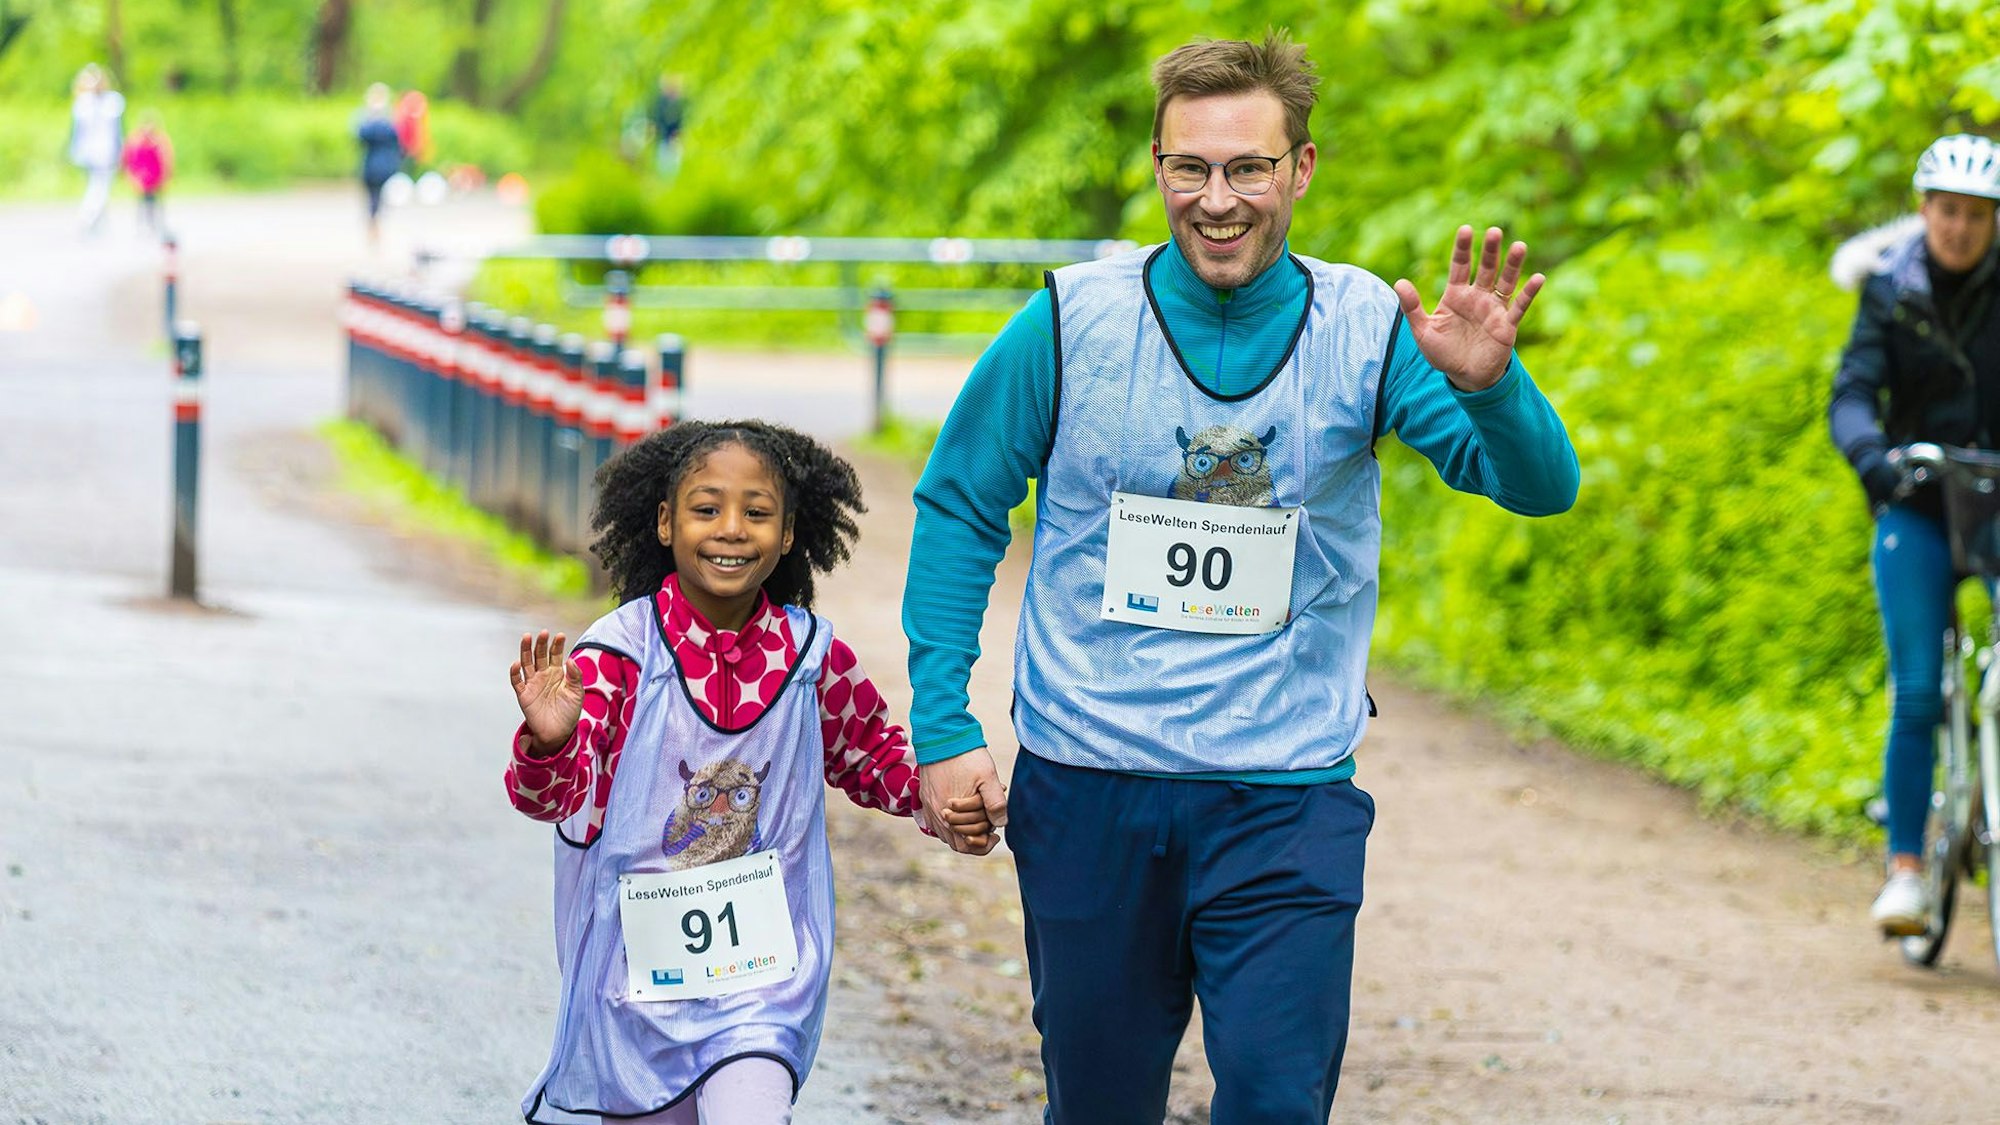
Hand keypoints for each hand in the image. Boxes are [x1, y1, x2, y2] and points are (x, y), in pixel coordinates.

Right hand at [511, 630, 583, 755]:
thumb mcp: (577, 693)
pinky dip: (515, 672)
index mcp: (557, 673)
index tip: (560, 635)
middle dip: (541, 644)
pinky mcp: (524, 695)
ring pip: (526, 663)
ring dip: (525, 651)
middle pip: (539, 655)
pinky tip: (516, 663)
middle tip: (543, 633)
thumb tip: (570, 659)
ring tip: (527, 637)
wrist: (559, 733)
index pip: (555, 655)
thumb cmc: (569, 712)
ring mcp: (533, 684)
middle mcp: (543, 675)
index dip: (556, 645)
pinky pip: (517, 682)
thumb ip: (575, 676)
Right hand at [917, 747, 1007, 855]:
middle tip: (989, 823)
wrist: (941, 734)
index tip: (995, 835)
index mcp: (952, 814)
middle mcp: (937, 815)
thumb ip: (996, 803)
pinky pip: (937, 823)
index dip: (984, 845)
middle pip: (958, 843)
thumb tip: (1001, 824)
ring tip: (979, 815)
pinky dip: (952, 823)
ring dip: (964, 830)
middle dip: (976, 837)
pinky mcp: (925, 799)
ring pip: (947, 834)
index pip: (968, 846)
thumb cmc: (966, 755)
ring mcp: (929, 808)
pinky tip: (964, 811)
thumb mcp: (988, 777)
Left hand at [1393, 225, 1544, 391]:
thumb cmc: (1442, 353)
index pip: (1460, 266)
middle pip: (1486, 268)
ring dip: (1512, 265)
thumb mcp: (1423, 331)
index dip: (1463, 248)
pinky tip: (1539, 278)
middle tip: (1495, 231)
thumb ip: (1412, 307)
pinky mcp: (1507, 325)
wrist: (1464, 377)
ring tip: (1519, 246)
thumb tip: (1399, 282)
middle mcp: (1477, 297)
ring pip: (1505, 282)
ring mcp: (1493, 309)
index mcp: (1455, 295)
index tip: (1465, 229)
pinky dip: (1529, 293)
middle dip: (1490, 251)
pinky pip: (1519, 306)